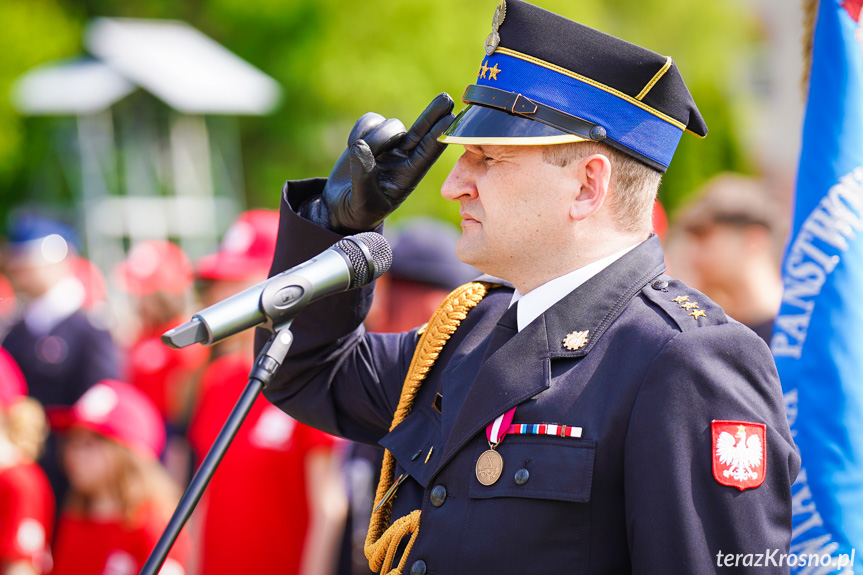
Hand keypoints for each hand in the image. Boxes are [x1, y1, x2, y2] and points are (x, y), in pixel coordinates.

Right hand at [321, 93, 454, 232]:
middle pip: (422, 131)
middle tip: (446, 98)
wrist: (342, 207)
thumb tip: (360, 146)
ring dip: (375, 137)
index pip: (428, 152)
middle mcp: (402, 158)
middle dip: (433, 115)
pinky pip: (369, 120)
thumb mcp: (364, 201)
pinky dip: (360, 129)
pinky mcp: (370, 136)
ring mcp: (387, 146)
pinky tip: (352, 145)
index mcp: (409, 176)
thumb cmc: (359, 210)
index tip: (451, 119)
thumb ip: (363, 176)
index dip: (439, 135)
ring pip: (389, 126)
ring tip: (358, 155)